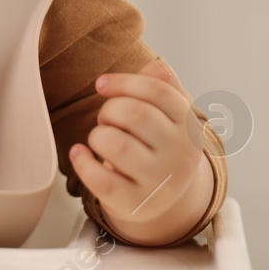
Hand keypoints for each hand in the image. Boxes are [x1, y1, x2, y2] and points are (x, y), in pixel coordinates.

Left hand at [68, 57, 214, 244]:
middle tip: (106, 119)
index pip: (160, 92)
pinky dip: (83, 163)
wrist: (162, 198)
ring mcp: (160, 182)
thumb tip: (155, 65)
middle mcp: (180, 154)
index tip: (101, 84)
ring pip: (117, 145)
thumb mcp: (167, 117)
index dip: (124, 82)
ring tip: (100, 139)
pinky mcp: (136, 203)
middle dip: (109, 110)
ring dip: (97, 135)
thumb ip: (162, 86)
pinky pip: (102, 180)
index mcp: (188, 126)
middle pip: (137, 115)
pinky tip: (80, 154)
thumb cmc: (156, 147)